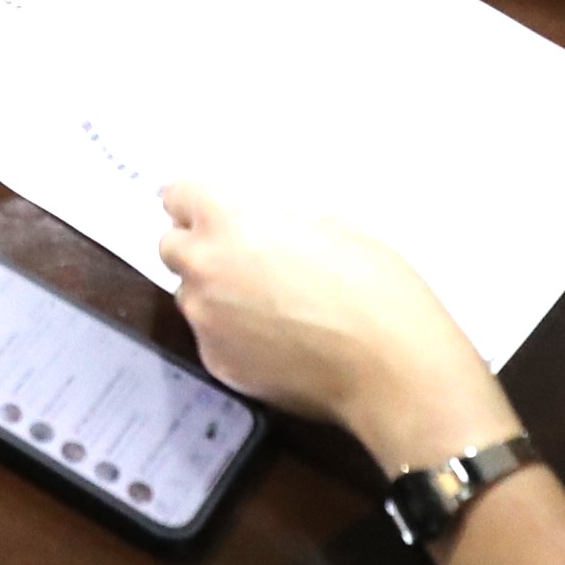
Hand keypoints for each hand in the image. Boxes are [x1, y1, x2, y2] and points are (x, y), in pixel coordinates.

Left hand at [159, 183, 515, 473]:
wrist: (391, 371)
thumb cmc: (375, 291)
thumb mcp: (335, 227)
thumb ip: (282, 222)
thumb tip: (268, 228)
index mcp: (230, 221)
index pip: (179, 194)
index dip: (198, 200)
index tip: (211, 207)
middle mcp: (205, 269)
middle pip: (173, 247)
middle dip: (200, 245)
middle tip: (244, 254)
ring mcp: (207, 322)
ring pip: (192, 295)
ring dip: (216, 292)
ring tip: (271, 304)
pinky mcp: (218, 364)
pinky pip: (212, 338)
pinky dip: (233, 334)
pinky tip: (279, 340)